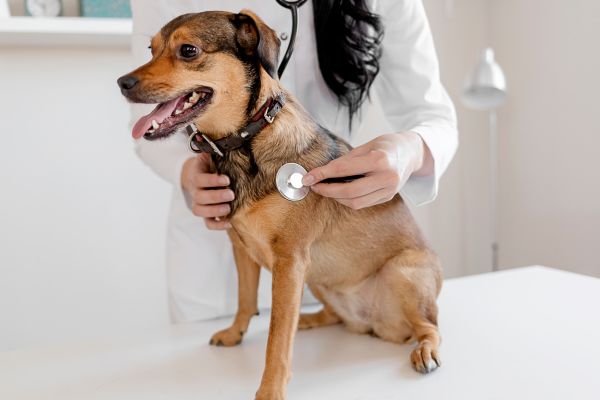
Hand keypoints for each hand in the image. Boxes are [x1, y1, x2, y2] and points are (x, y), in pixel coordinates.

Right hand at [181, 154, 233, 229]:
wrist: (194, 173)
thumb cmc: (208, 164)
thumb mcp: (209, 155)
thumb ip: (214, 151)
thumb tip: (227, 141)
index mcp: (195, 175)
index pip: (200, 179)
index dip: (212, 181)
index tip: (226, 179)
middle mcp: (195, 190)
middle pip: (200, 197)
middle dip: (216, 196)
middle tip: (231, 193)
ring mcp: (198, 203)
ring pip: (200, 211)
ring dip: (215, 211)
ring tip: (228, 208)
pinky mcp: (205, 213)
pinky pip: (207, 223)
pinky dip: (217, 226)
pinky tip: (229, 222)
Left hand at [302, 132, 431, 209]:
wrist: (412, 153)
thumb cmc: (386, 145)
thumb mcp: (366, 145)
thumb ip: (346, 160)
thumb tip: (322, 172)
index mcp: (380, 160)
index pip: (344, 170)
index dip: (322, 175)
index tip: (307, 177)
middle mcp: (386, 177)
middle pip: (349, 192)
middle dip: (327, 191)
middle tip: (313, 186)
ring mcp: (389, 190)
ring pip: (355, 202)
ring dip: (336, 197)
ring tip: (325, 188)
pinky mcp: (388, 197)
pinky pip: (362, 203)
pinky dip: (347, 199)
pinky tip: (339, 192)